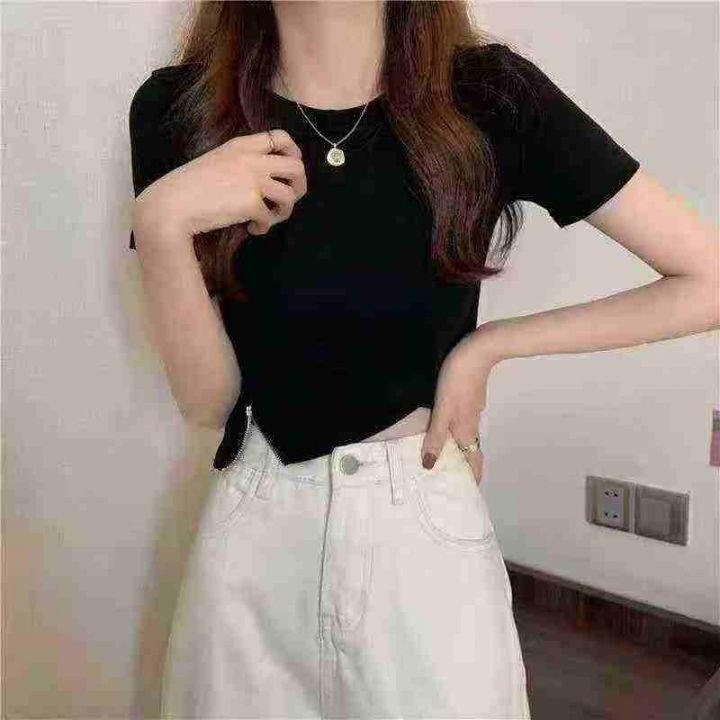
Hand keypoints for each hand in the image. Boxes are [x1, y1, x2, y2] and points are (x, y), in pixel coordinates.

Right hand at [133, 129, 306, 242]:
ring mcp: (253, 180)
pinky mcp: (251, 203)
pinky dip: (264, 227)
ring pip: (290, 195)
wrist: (172, 205)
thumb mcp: (216, 161)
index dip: (293, 153)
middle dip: (299, 186)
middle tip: (288, 199)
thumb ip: (241, 163)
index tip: (290, 169)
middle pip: (296, 167)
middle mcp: (252, 159)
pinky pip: (270, 218)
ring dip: (284, 211)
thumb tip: (263, 180)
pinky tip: (252, 229)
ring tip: (269, 218)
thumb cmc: (189, 186)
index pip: (280, 137)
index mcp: (241, 145)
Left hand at [420, 328, 499, 484]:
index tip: (464, 495)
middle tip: (443, 479)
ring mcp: (472, 410)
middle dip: (459, 467)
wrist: (478, 350)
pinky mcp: (470, 398)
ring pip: (465, 436)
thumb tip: (429, 466)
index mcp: (466, 431)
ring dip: (455, 449)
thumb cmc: (458, 380)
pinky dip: (453, 432)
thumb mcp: (442, 410)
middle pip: (469, 452)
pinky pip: (462, 422)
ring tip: (438, 456)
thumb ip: (436, 437)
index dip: (471, 480)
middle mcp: (472, 424)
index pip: (474, 464)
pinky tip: (441, 427)